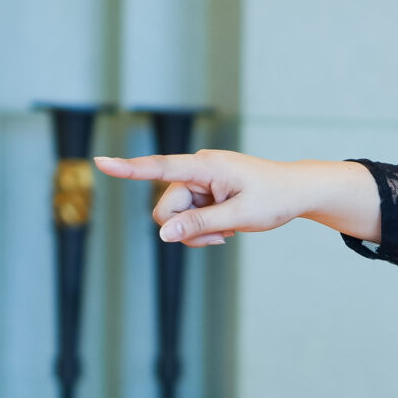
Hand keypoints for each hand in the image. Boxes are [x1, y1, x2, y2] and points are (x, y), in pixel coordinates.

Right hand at [93, 150, 343, 246]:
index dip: (129, 168)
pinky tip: (225, 227)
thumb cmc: (274, 199)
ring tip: (227, 230)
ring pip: (175, 217)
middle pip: (166, 207)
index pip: (161, 167)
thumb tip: (163, 234)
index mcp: (206, 166)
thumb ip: (200, 225)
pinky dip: (202, 229)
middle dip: (184, 228)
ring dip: (196, 231)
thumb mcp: (239, 217)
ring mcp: (200, 182)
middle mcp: (197, 170)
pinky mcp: (204, 193)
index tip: (100, 161)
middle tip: (219, 235)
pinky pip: (188, 218)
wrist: (296, 192)